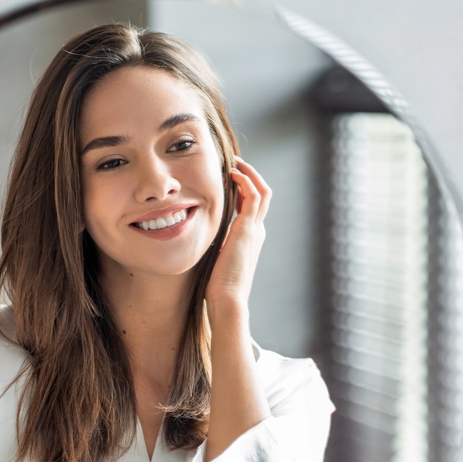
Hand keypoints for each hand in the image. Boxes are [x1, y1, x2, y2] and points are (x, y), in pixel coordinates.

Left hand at [206, 157, 270, 311]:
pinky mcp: (249, 228)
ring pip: (262, 191)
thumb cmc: (218, 286)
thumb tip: (200, 243)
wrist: (228, 299)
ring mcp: (255, 229)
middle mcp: (256, 231)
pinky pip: (254, 195)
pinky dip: (246, 181)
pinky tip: (233, 174)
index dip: (242, 191)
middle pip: (262, 196)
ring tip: (236, 163)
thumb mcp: (216, 261)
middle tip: (235, 164)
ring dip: (250, 174)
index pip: (250, 207)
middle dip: (250, 177)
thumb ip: (214, 247)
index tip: (229, 180)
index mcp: (249, 239)